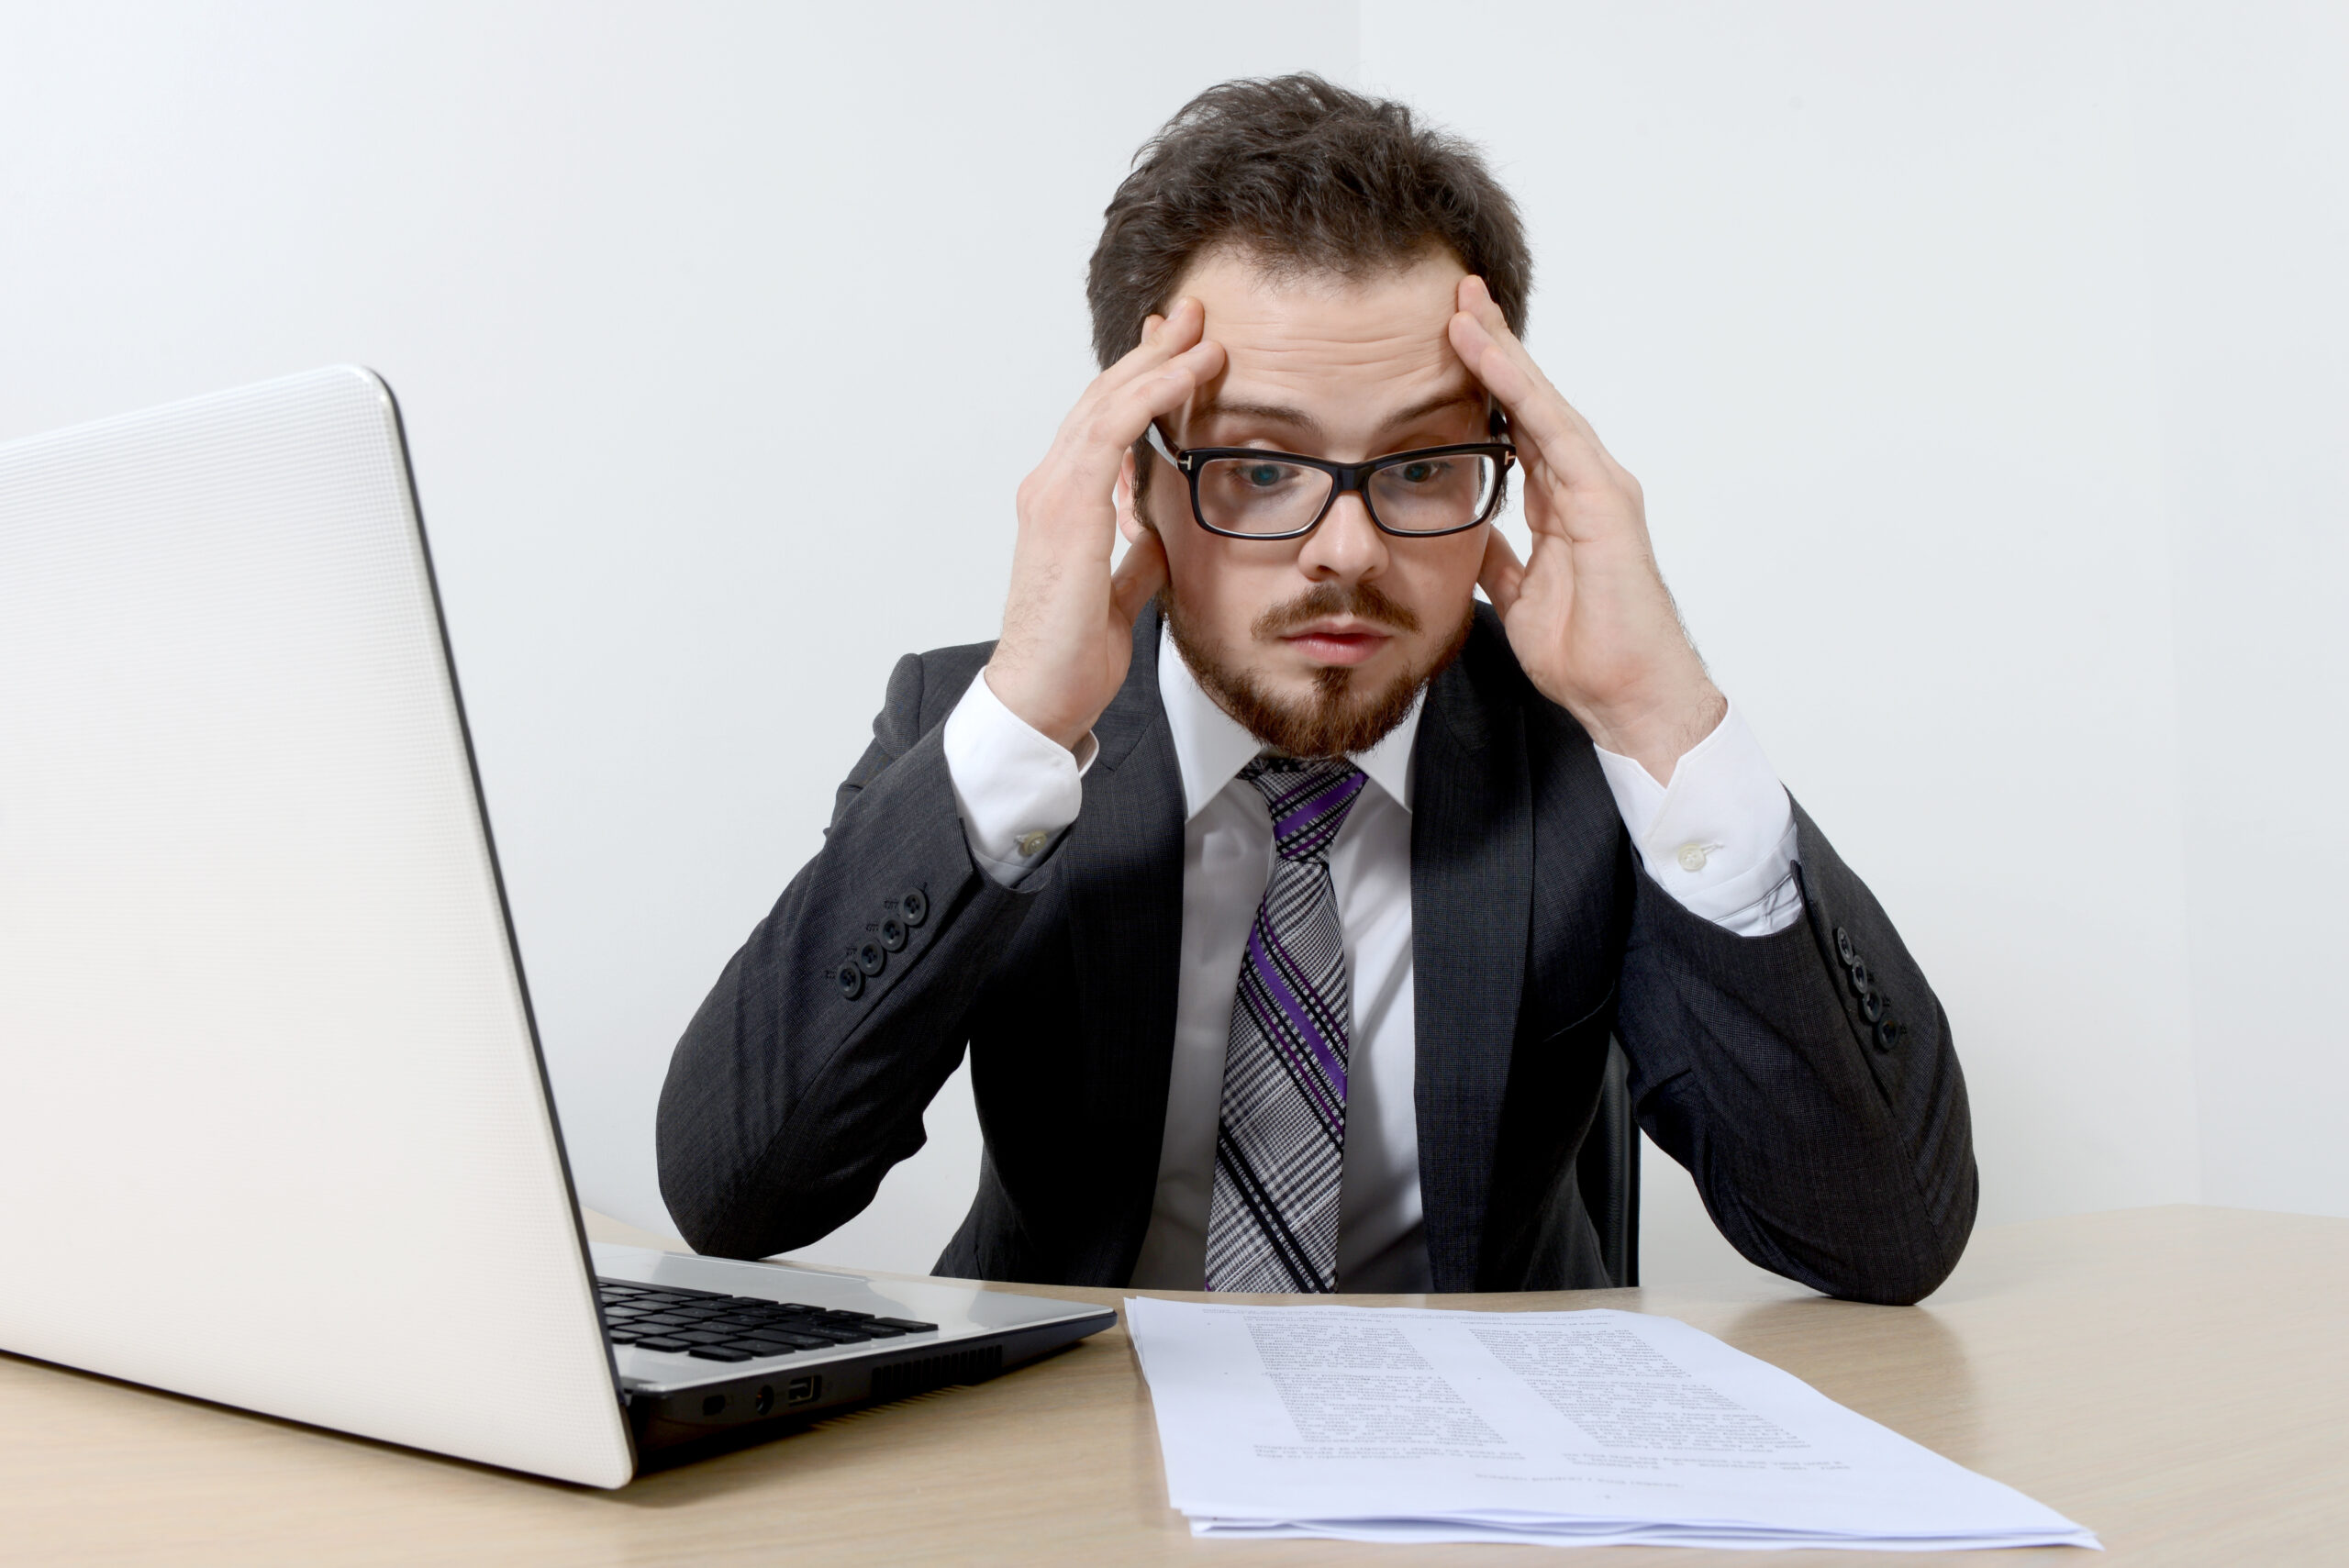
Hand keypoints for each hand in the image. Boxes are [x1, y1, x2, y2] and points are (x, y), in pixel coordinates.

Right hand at [986, 299, 1224, 749]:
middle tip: (1193, 316)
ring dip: (1157, 362)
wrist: (1039, 699)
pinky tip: (1184, 373)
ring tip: (1201, 331)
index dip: (1142, 384)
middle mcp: (1050, 487)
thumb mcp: (1119, 597)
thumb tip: (1159, 536)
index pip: (1105, 426)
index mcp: (1063, 506)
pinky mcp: (1065, 508)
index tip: (1181, 353)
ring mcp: (1052, 493)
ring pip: (1107, 402)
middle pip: (1104, 398)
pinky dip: (1150, 395)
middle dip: (1151, 353)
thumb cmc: (1069, 659)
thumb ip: (1135, 560)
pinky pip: (1111, 431)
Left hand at [1448, 277, 1724, 781]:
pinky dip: (1518, 391)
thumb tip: (1472, 533)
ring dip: (1502, 352)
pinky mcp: (1605, 500)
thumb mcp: (1518, 595)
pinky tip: (1487, 357)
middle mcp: (1584, 483)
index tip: (1448, 344)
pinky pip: (1553, 432)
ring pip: (1541, 402)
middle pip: (1531, 399)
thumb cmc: (1588, 653)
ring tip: (1463, 308)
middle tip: (1457, 295)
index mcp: (1563, 502)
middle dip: (1495, 346)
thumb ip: (1501, 556)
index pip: (1516, 426)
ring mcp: (1599, 487)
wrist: (1628, 696)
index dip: (1485, 383)